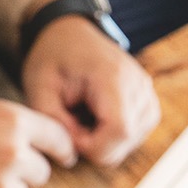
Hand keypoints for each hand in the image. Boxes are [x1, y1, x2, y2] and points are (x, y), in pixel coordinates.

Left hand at [21, 14, 159, 167]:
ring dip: (102, 140)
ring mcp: (147, 93)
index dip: (92, 145)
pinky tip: (93, 117)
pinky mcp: (148, 102)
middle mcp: (138, 84)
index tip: (68, 133)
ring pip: (131, 142)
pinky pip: (135, 134)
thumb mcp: (39, 88)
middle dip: (94, 144)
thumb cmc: (52, 58)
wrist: (68, 34)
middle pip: (126, 140)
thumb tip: (72, 153)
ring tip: (80, 116)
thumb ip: (52, 123)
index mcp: (112, 76)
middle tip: (69, 123)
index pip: (119, 130)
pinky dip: (112, 135)